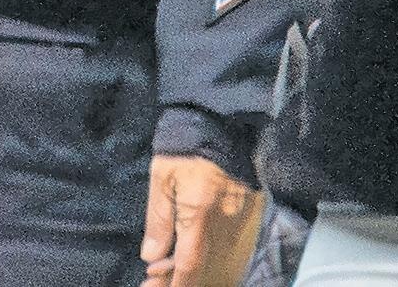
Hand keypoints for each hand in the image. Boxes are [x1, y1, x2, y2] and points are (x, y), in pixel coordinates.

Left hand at [141, 152, 256, 286]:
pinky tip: (188, 252)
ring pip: (217, 258)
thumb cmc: (183, 149)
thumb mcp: (160, 180)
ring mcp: (238, 220)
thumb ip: (158, 220)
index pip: (190, 263)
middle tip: (154, 282)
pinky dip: (207, 253)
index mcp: (199, 215)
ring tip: (166, 270)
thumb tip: (152, 256)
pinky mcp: (245, 213)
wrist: (218, 125)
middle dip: (180, 279)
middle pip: (205, 266)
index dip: (177, 284)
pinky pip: (226, 244)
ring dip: (193, 268)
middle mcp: (224, 224)